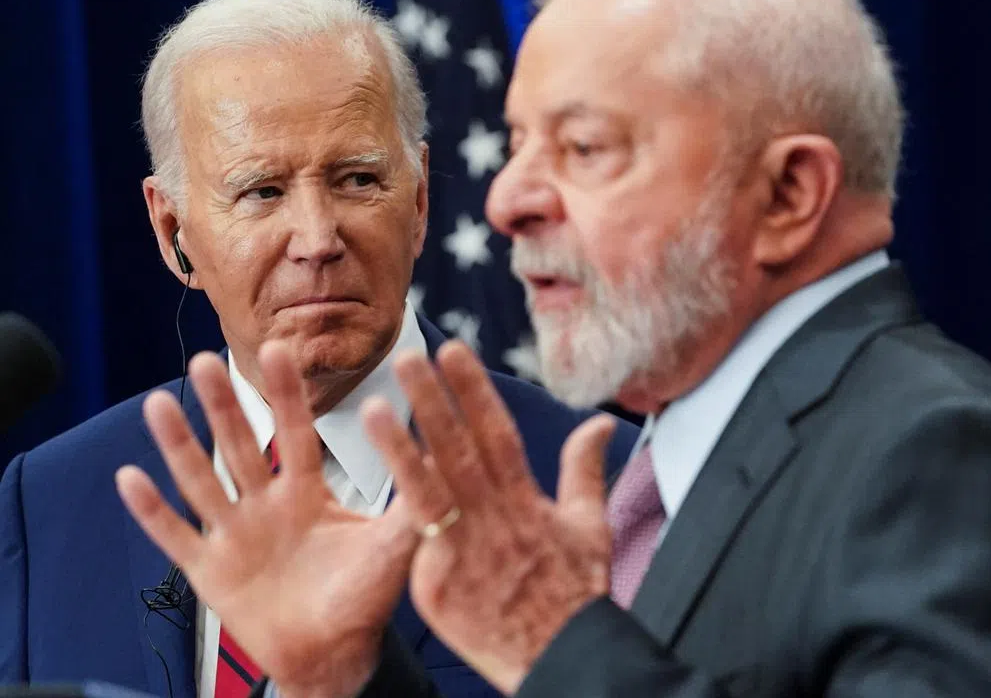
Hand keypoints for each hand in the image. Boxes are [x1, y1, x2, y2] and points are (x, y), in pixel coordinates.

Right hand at [116, 342, 418, 697]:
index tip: (276, 349)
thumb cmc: (364, 599)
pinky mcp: (211, 572)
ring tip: (160, 403)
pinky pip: (177, 537)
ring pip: (203, 481)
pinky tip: (131, 476)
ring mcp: (236, 536)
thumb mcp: (393, 542)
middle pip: (241, 446)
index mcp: (308, 494)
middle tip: (208, 359)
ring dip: (180, 444)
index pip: (296, 433)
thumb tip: (444, 450)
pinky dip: (153, 511)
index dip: (286, 394)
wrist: (333, 656)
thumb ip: (414, 497)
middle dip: (225, 405)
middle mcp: (267, 506)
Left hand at [362, 340, 616, 694]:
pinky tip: (371, 478)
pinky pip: (415, 541)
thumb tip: (599, 423)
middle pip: (459, 450)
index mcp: (527, 500)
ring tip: (374, 408)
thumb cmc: (574, 594)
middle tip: (408, 358)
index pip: (496, 431)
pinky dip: (397, 508)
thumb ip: (584, 468)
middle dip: (433, 401)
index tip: (454, 352)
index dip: (474, 390)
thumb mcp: (591, 525)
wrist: (560, 658)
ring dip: (400, 446)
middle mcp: (494, 518)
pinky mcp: (438, 585)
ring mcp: (464, 551)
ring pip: (428, 489)